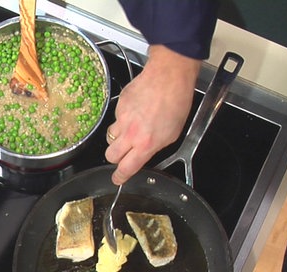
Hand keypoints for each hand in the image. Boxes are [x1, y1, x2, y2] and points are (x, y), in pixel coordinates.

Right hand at [105, 45, 200, 184]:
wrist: (168, 76)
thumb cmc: (176, 103)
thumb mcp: (172, 134)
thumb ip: (154, 147)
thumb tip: (145, 153)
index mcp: (146, 144)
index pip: (126, 168)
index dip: (120, 177)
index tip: (118, 179)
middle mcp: (131, 134)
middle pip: (110, 156)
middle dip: (115, 158)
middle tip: (123, 154)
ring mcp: (122, 119)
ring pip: (110, 137)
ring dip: (118, 138)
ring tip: (131, 130)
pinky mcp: (119, 106)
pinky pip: (116, 119)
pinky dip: (123, 119)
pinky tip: (136, 112)